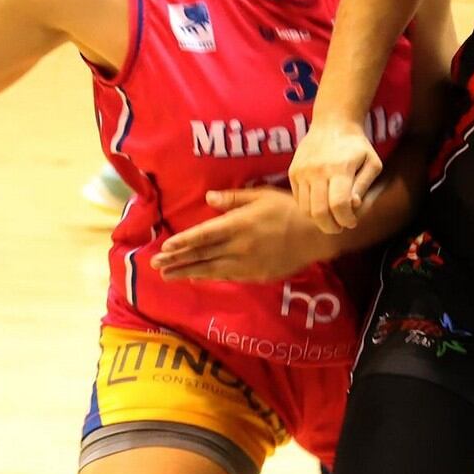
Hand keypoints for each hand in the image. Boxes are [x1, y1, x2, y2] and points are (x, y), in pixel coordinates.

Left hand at [151, 188, 329, 280]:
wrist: (317, 235)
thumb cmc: (290, 209)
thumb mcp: (262, 196)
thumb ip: (233, 199)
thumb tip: (208, 199)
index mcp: (238, 225)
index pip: (203, 235)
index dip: (182, 242)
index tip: (164, 247)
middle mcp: (239, 246)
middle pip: (202, 254)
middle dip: (177, 259)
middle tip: (155, 264)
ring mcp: (247, 264)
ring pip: (211, 269)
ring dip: (187, 272)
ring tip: (168, 274)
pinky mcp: (256, 275)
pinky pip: (228, 276)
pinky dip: (210, 277)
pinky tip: (197, 277)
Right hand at [289, 118, 383, 233]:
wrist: (332, 122)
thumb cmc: (357, 146)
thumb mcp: (372, 163)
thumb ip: (363, 186)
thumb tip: (353, 206)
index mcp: (340, 168)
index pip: (338, 205)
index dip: (346, 220)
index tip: (352, 222)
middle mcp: (318, 170)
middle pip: (319, 212)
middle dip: (331, 226)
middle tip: (339, 227)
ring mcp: (302, 171)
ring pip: (306, 209)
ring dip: (319, 220)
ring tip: (330, 218)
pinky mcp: (293, 172)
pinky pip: (298, 200)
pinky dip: (309, 209)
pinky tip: (320, 205)